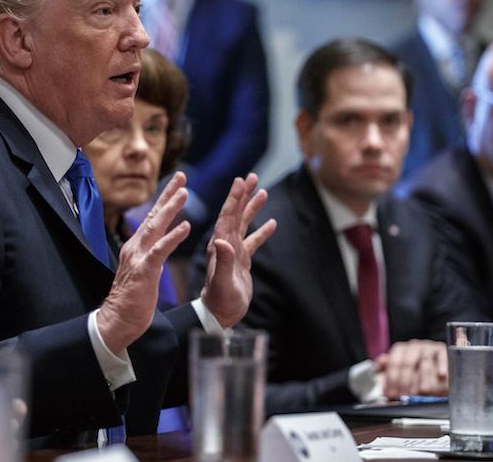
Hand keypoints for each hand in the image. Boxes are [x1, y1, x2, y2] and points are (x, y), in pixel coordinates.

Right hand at [97, 172, 190, 353]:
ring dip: (170, 209)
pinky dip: (173, 237)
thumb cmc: (132, 299)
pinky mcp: (144, 271)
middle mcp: (136, 247)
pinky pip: (160, 250)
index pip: (152, 218)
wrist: (118, 320)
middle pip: (154, 215)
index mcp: (137, 246)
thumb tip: (157, 243)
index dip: (165, 199)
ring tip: (184, 193)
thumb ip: (149, 254)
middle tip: (182, 176)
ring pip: (156, 227)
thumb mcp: (142, 271)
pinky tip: (185, 227)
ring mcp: (139, 257)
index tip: (178, 183)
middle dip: (168, 194)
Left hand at [200, 173, 276, 327]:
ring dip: (252, 207)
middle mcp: (225, 244)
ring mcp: (234, 252)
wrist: (219, 315)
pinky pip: (253, 241)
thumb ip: (222, 261)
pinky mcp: (242, 262)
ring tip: (263, 191)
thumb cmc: (219, 300)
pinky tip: (273, 222)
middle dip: (244, 195)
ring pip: (245, 224)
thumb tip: (222, 240)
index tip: (240, 181)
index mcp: (219, 245)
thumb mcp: (221, 281)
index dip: (234, 198)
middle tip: (252, 176)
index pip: (227, 216)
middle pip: (236, 214)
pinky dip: (262, 231)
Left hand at [375, 339, 447, 398]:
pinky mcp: (443, 351)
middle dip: (406, 381)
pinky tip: (441, 375)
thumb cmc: (415, 372)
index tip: (392, 394)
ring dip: (424, 378)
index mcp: (401, 350)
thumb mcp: (399, 373)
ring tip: (423, 390)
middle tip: (406, 395)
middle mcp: (414, 347)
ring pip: (425, 362)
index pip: (394, 362)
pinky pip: (442, 357)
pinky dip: (442, 366)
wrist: (437, 367)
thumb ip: (387, 372)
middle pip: (408, 363)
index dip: (392, 379)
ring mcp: (429, 348)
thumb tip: (377, 369)